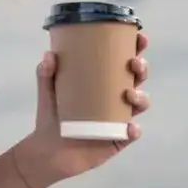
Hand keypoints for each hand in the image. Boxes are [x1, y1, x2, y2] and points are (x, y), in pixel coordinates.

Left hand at [14, 32, 150, 187]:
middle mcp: (115, 98)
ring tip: (128, 94)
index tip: (139, 37)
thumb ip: (45, 73)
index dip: (135, 48)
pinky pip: (131, 134)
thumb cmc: (51, 115)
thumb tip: (49, 54)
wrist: (47, 150)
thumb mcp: (48, 91)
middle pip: (137, 79)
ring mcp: (118, 118)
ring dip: (141, 97)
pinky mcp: (117, 139)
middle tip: (134, 64)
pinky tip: (129, 127)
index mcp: (103, 81)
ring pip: (140, 104)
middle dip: (142, 69)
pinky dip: (133, 130)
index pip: (123, 61)